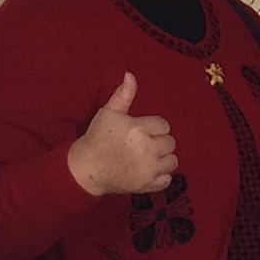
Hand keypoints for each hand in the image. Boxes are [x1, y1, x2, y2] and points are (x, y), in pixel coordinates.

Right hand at [65, 72, 177, 198]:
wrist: (87, 168)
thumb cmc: (97, 138)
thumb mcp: (109, 112)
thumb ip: (123, 94)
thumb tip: (130, 74)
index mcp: (140, 129)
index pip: (164, 125)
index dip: (155, 127)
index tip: (143, 130)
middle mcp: (148, 149)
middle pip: (170, 142)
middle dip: (160, 141)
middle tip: (146, 144)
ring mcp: (149, 169)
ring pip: (173, 161)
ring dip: (164, 158)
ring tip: (150, 157)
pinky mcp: (147, 185)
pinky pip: (167, 180)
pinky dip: (162, 176)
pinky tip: (151, 170)